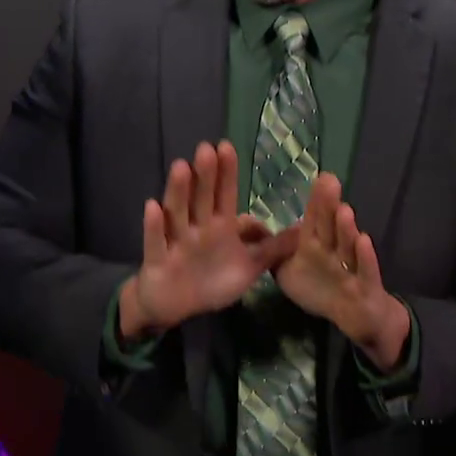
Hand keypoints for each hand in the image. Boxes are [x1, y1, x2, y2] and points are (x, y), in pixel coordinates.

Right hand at [122, 141, 296, 337]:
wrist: (176, 308)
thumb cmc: (211, 282)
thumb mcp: (248, 267)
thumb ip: (272, 249)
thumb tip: (302, 229)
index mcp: (218, 228)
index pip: (224, 195)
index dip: (225, 173)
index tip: (226, 147)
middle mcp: (196, 229)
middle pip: (201, 199)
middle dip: (205, 175)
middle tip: (206, 149)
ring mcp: (175, 243)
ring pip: (177, 214)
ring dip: (179, 192)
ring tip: (181, 167)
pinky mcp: (158, 261)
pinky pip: (155, 242)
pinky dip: (153, 226)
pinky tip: (152, 206)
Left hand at [271, 173, 408, 368]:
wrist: (355, 314)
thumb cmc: (322, 288)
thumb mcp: (289, 271)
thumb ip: (273, 251)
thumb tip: (249, 227)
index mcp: (317, 246)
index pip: (315, 220)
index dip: (316, 201)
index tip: (319, 177)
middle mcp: (335, 251)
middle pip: (331, 227)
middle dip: (329, 206)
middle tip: (329, 181)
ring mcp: (351, 267)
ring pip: (348, 246)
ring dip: (345, 228)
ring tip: (343, 210)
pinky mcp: (365, 285)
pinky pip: (366, 270)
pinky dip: (365, 256)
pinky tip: (364, 240)